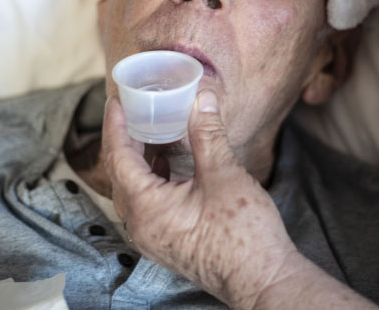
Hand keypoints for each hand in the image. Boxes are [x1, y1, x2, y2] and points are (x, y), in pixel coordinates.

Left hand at [101, 91, 297, 309]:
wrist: (262, 279)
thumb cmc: (244, 233)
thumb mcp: (224, 174)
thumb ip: (207, 134)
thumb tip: (201, 99)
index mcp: (147, 208)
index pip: (118, 158)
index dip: (116, 125)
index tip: (118, 100)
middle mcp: (141, 226)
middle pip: (119, 174)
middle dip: (123, 140)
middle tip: (131, 111)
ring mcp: (153, 238)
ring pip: (131, 191)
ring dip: (136, 161)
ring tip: (148, 132)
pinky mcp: (166, 243)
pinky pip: (145, 205)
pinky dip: (149, 180)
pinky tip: (166, 166)